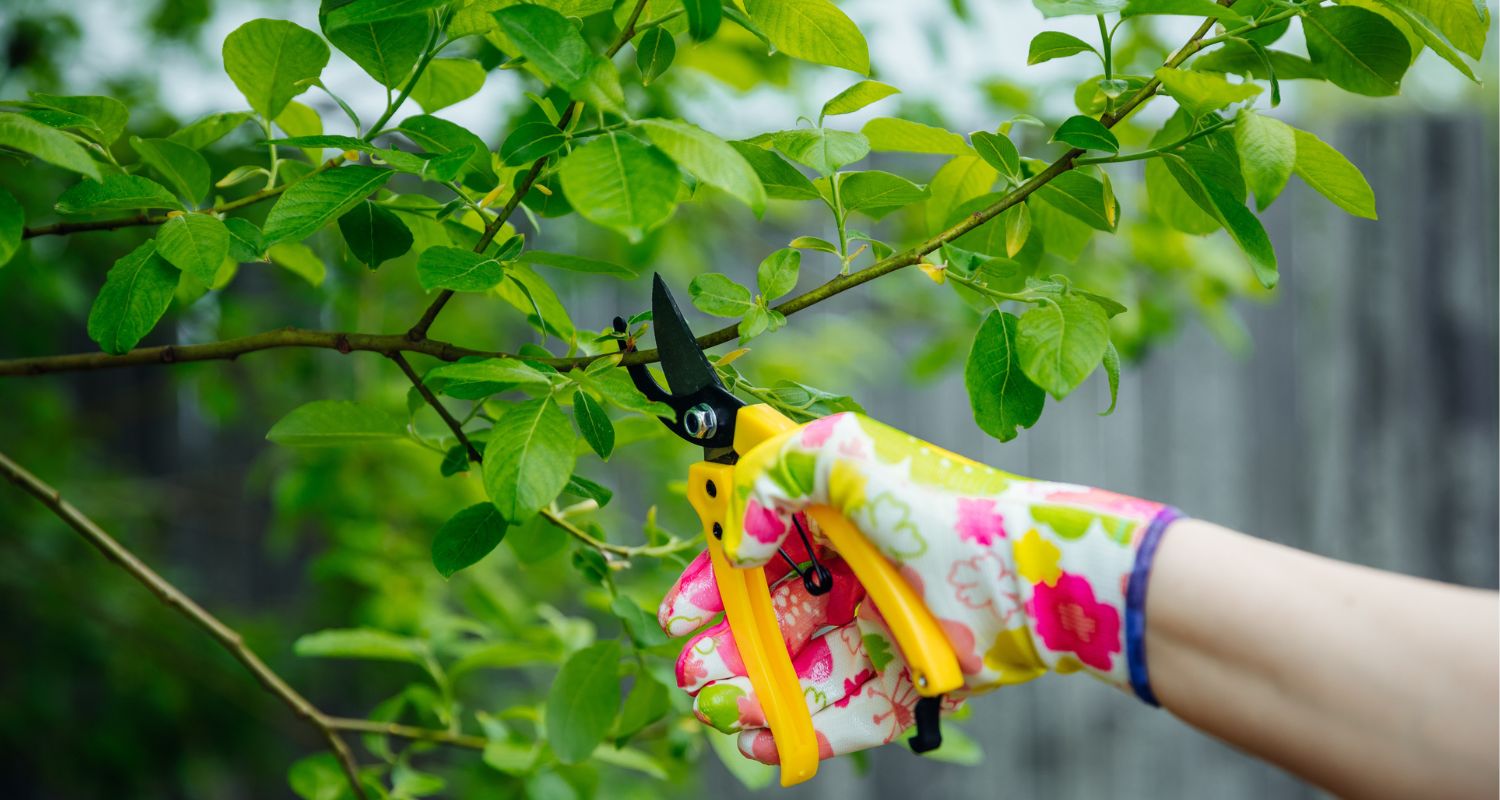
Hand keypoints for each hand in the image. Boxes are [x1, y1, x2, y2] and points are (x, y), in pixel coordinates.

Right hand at [658, 412, 1177, 762]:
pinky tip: (761, 741)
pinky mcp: (907, 680)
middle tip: (691, 673)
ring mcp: (879, 629)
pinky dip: (799, 730)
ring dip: (749, 693)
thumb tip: (738, 539)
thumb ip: (770, 474)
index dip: (712, 583)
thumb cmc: (939, 506)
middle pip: (768, 619)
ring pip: (797, 671)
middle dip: (723, 648)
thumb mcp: (845, 455)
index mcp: (834, 517)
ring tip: (717, 709)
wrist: (1026, 572)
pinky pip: (843, 712)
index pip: (755, 553)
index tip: (678, 613)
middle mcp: (854, 573)